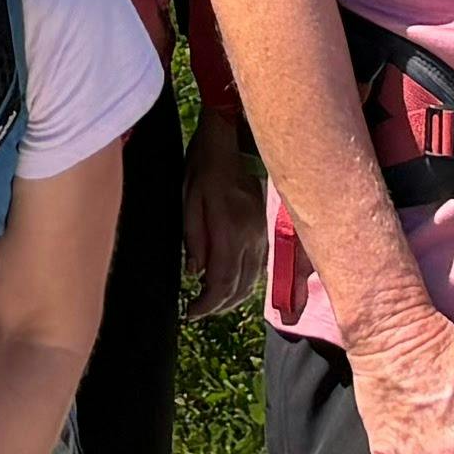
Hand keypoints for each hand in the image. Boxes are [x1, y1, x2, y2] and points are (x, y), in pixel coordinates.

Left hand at [178, 110, 266, 319]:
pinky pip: (258, 267)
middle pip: (240, 289)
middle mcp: (252, 238)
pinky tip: (230, 283)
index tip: (190, 312)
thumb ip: (194, 239)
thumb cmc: (204, 167)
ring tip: (211, 302)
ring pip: (252, 282)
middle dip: (218, 306)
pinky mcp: (265, 229)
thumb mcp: (188, 200)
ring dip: (232, 298)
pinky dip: (244, 283)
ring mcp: (262, 234)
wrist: (232, 141)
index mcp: (231, 231)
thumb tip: (195, 273)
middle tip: (198, 311)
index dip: (206, 305)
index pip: (222, 283)